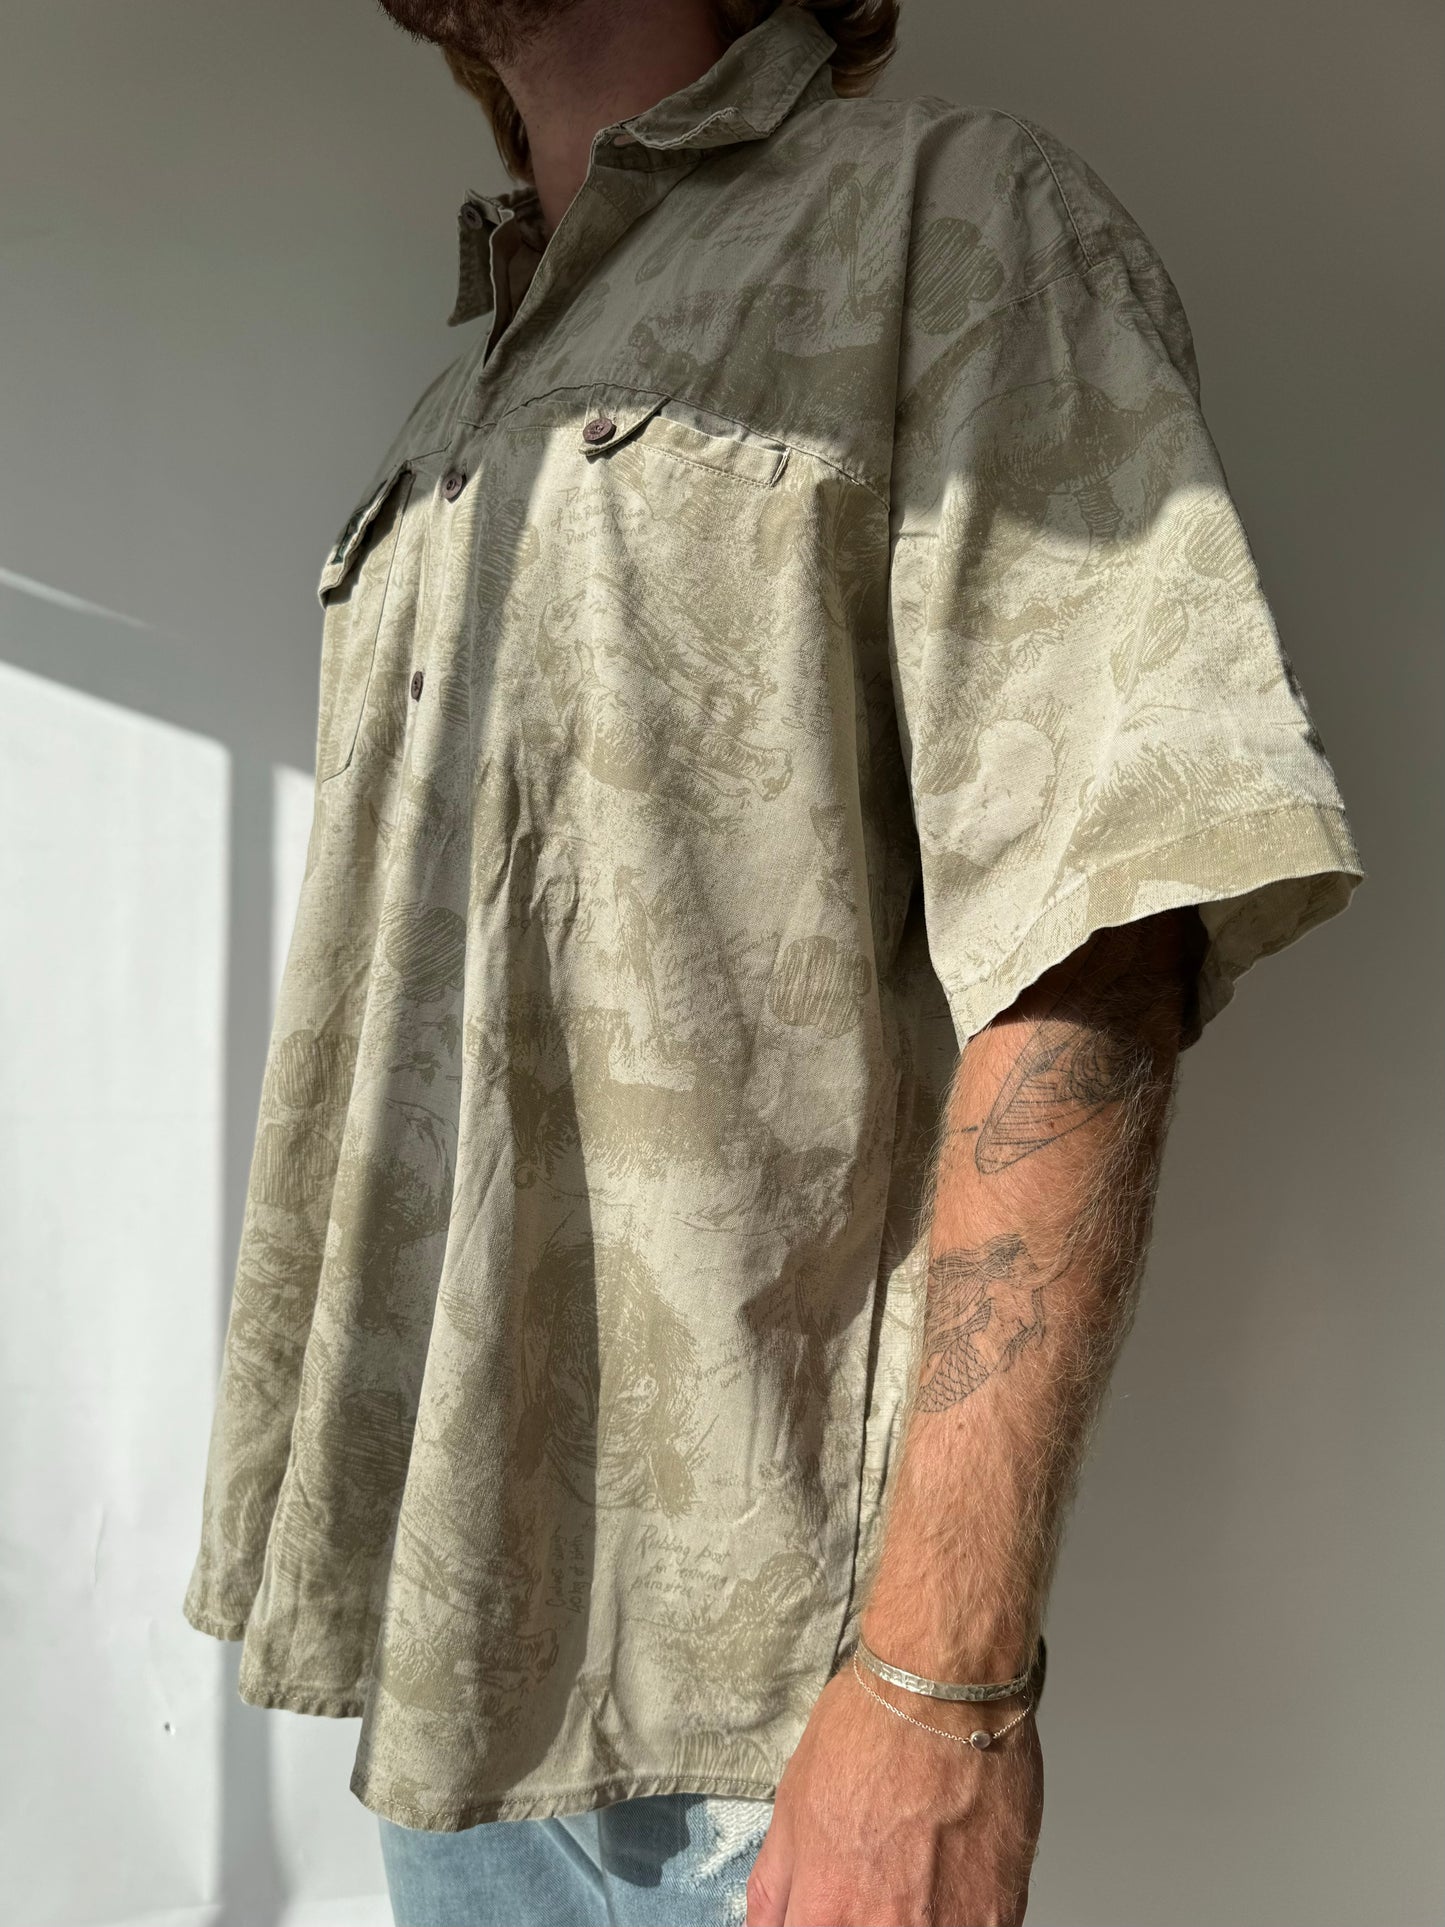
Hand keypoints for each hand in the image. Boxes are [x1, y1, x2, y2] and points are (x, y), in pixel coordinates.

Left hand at [746, 1662, 1042, 1926]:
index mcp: (827, 1912)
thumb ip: (773, 1887)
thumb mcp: (792, 1803)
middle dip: (862, 1918)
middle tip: (874, 1882)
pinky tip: (949, 1878)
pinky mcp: (1001, 1917)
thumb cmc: (872, 1731)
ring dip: (914, 1919)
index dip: (814, 1923)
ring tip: (914, 1876)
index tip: (826, 1906)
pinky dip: (958, 1918)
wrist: (947, 1691)